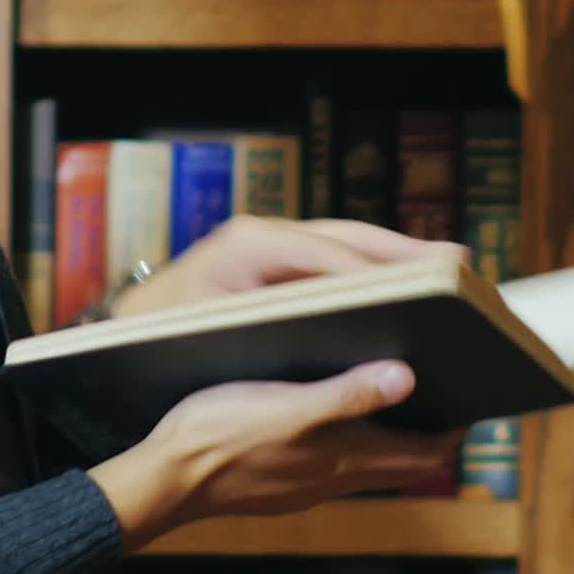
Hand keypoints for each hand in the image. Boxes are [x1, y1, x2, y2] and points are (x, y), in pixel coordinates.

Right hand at [88, 358, 464, 549]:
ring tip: (394, 383)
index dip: (453, 429)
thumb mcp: (288, 405)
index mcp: (344, 457)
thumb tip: (408, 379)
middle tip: (441, 383)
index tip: (471, 395)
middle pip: (403, 460)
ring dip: (391, 430)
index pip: (424, 455)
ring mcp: (307, 482)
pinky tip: (332, 404)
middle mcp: (334, 477)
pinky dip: (353, 436)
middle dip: (429, 426)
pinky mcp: (282, 478)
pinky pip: (335, 460)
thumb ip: (347, 394)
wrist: (165, 477)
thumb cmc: (223, 433)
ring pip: (369, 460)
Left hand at [112, 215, 471, 318]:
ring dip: (393, 258)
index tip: (430, 282)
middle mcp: (263, 233)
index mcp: (250, 244)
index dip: (380, 271)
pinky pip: (330, 261)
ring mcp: (268, 245)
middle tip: (460, 263)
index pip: (329, 254)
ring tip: (447, 270)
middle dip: (402, 251)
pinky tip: (401, 292)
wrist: (114, 338)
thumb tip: (346, 318)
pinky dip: (368, 271)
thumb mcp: (214, 335)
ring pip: (344, 244)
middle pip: (347, 237)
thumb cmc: (157, 340)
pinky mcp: (270, 263)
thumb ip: (280, 326)